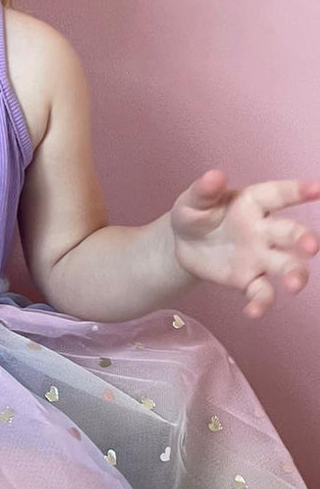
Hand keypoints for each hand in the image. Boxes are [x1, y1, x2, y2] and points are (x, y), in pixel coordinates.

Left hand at [170, 169, 319, 317]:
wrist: (182, 246)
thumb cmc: (195, 215)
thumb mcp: (192, 202)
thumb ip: (204, 191)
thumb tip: (215, 176)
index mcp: (253, 203)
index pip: (278, 194)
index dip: (297, 191)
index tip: (317, 189)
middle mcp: (264, 230)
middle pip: (290, 233)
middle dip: (303, 239)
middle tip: (311, 247)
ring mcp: (260, 256)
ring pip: (287, 265)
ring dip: (295, 274)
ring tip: (293, 286)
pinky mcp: (249, 279)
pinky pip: (261, 292)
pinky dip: (260, 303)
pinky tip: (253, 312)